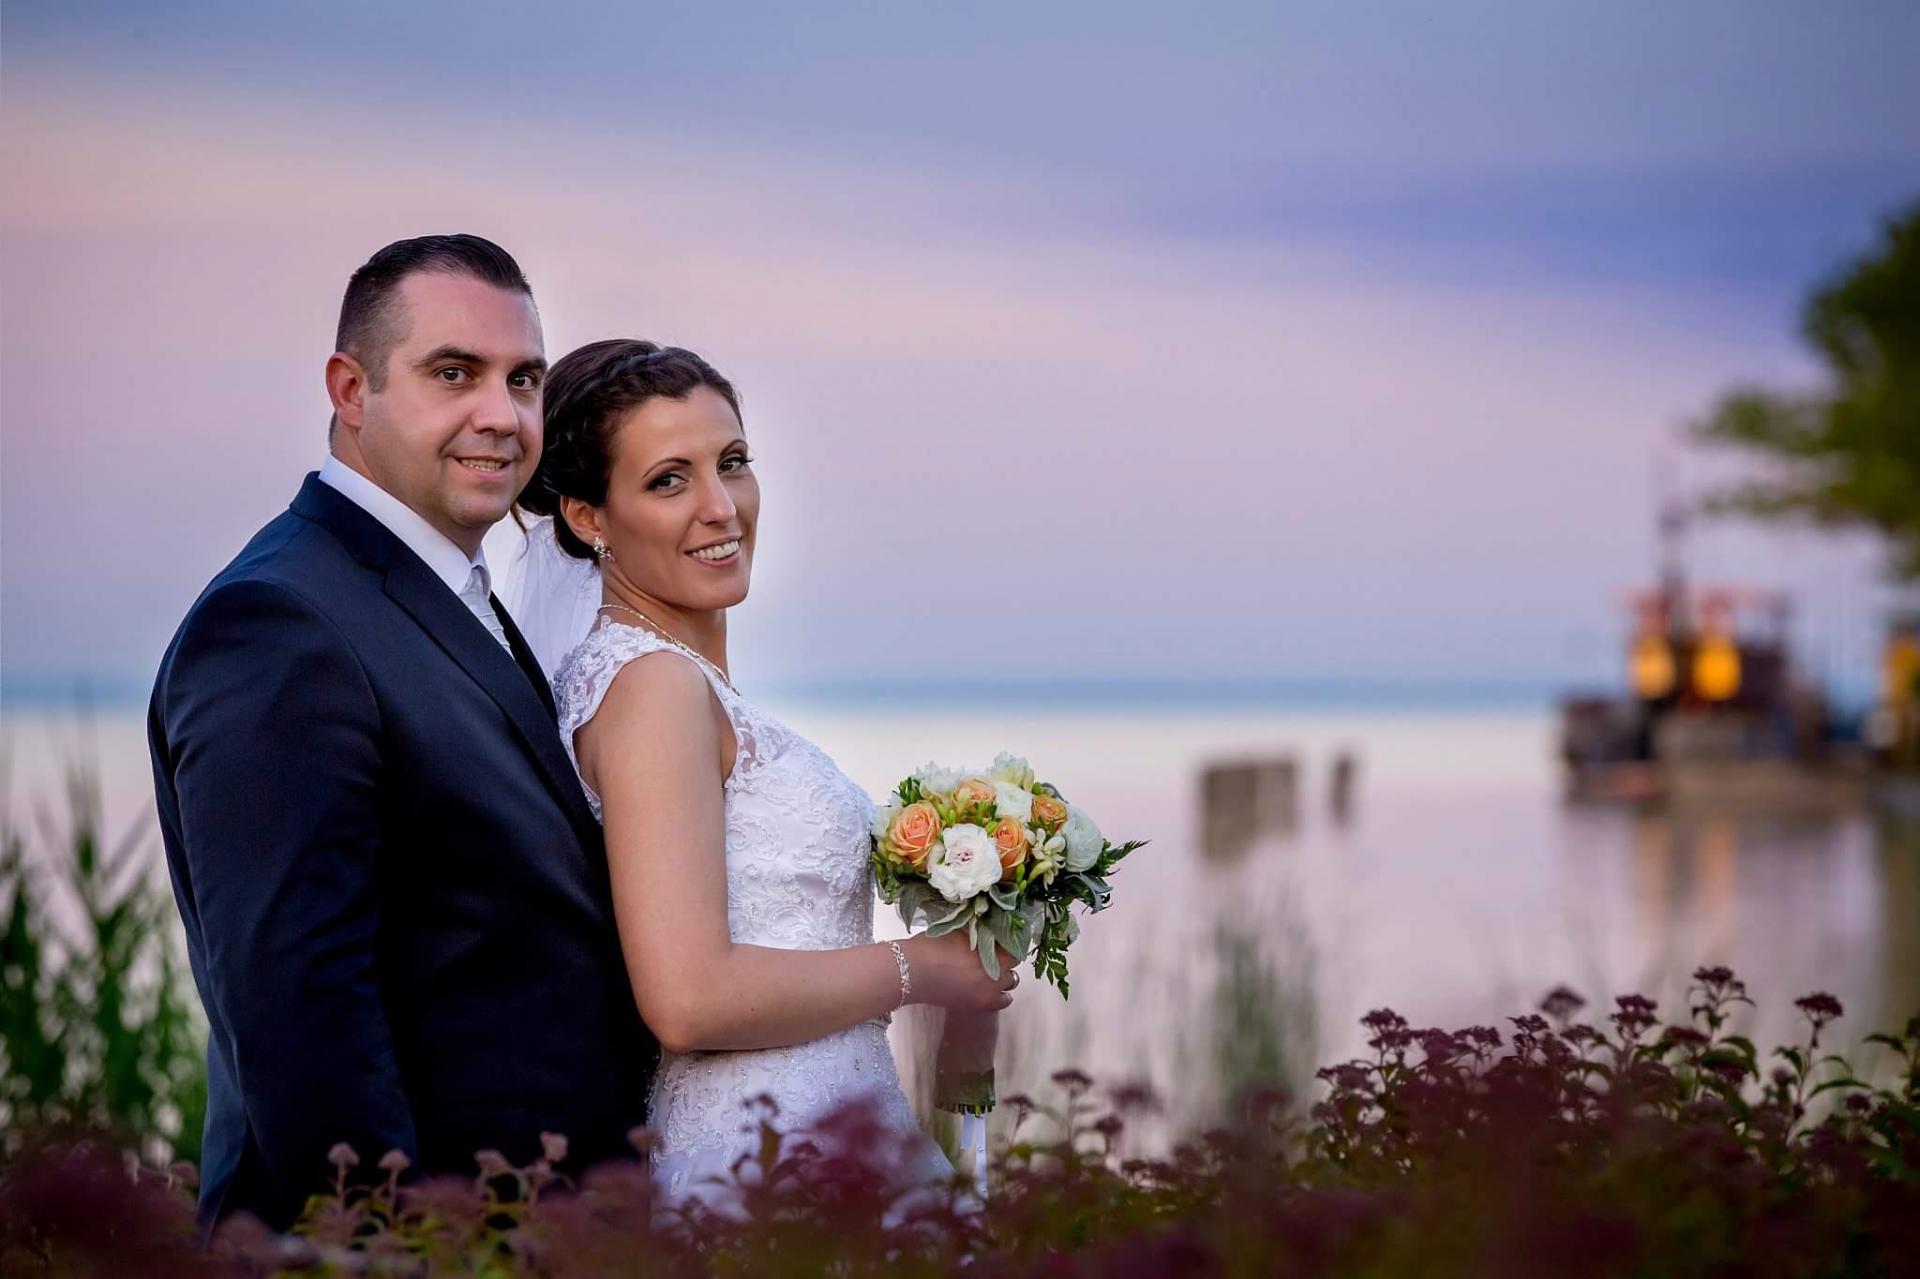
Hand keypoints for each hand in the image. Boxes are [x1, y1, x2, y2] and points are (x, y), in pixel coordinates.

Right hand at [903, 929, 1018, 1011]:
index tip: (1001, 938)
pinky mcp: (979, 1006)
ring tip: (988, 971)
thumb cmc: (932, 946)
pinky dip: (998, 994)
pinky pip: (1002, 1001)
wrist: (911, 971)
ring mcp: (989, 993)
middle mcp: (997, 974)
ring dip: (1002, 977)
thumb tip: (989, 927)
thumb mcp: (960, 930)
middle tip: (992, 953)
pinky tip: (985, 986)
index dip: (1009, 942)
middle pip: (1013, 966)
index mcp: (994, 953)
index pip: (1015, 947)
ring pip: (1010, 984)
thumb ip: (979, 931)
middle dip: (1005, 959)